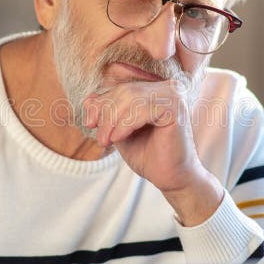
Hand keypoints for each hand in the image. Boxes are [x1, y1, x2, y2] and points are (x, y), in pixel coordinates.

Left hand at [82, 80, 222, 225]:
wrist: (170, 177)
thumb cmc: (147, 154)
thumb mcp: (119, 130)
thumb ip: (107, 113)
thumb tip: (88, 99)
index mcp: (155, 88)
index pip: (120, 85)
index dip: (100, 102)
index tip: (89, 122)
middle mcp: (167, 87)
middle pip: (124, 90)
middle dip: (105, 114)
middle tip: (100, 137)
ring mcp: (174, 96)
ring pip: (130, 98)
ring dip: (111, 121)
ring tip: (107, 141)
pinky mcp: (175, 109)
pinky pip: (141, 109)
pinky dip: (124, 124)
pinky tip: (118, 138)